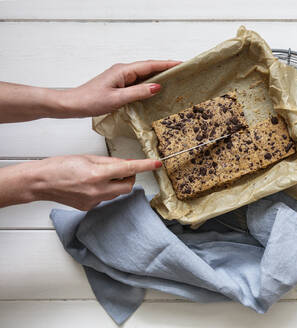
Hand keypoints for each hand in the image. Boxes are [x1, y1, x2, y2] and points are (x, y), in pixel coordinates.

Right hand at [0, 155, 162, 210]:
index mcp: (97, 174)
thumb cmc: (60, 166)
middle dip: (129, 177)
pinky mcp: (89, 207)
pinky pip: (106, 198)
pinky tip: (90, 185)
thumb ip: (110, 162)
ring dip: (116, 183)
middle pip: (128, 186)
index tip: (156, 164)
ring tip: (100, 175)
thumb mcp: (88, 158)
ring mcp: (94, 201)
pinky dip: (104, 190)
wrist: (41, 182)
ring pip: (117, 193)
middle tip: (121, 169)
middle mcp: (97, 190)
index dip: (145, 166)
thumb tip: (126, 163)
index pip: (128, 169)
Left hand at [62, 60, 180, 116]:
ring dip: (158, 76)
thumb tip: (157, 87)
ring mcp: (121, 77)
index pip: (149, 65)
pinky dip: (149, 84)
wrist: (73, 104)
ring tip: (173, 79)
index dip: (166, 64)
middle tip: (181, 71)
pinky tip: (155, 90)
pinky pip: (138, 82)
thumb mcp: (117, 99)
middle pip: (148, 67)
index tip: (180, 63)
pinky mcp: (119, 84)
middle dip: (165, 68)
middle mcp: (123, 71)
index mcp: (123, 71)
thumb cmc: (91, 100)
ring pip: (144, 75)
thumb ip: (138, 92)